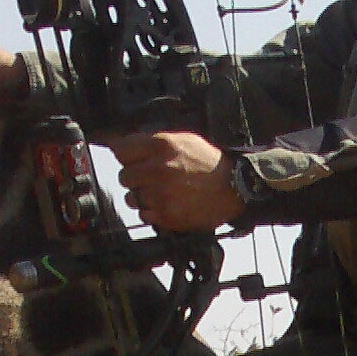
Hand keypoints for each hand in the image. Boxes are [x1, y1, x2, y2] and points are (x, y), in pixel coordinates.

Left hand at [106, 130, 241, 232]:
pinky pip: (143, 215)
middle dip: (136, 178)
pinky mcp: (166, 215)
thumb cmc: (210, 164)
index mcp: (162, 146)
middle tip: (152, 179)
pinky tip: (168, 204)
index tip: (132, 160)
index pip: (121, 150)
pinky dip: (153, 212)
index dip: (127, 156)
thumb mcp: (184, 140)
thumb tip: (122, 142)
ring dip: (143, 197)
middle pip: (124, 176)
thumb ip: (153, 141)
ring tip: (162, 193)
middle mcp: (158, 169)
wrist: (235, 188)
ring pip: (132, 198)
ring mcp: (161, 194)